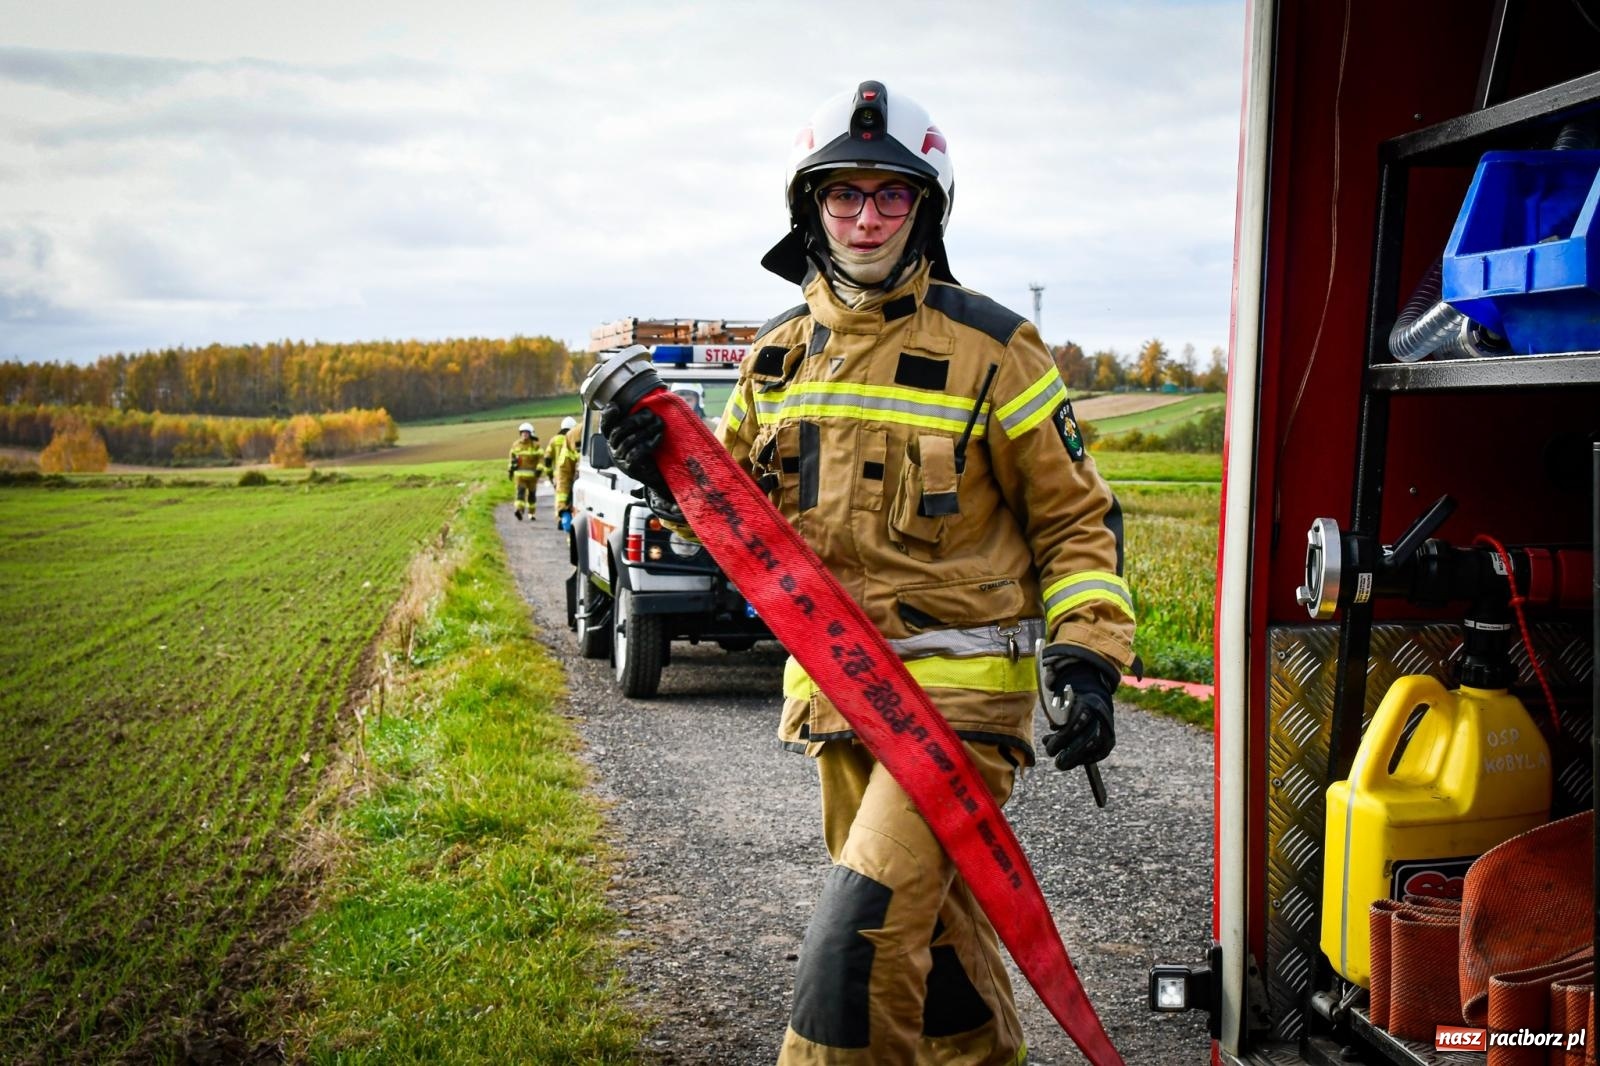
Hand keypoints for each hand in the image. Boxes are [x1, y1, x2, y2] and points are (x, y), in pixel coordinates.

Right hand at [600, 405, 669, 494]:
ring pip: (628, 441)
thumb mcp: (643, 435)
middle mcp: (614, 450)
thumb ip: (639, 423)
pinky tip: (658, 438)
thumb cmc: (651, 453)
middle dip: (635, 420)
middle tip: (652, 415)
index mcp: (614, 440)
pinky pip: (635, 454)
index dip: (607, 416)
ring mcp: (620, 461)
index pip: (606, 426)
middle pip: (618, 431)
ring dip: (645, 430)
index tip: (614, 406)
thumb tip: (646, 408)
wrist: (658, 476)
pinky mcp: (630, 469)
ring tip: (659, 424)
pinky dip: (648, 444)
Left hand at [1039, 652, 1115, 771]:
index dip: (1065, 734)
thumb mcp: (1061, 702)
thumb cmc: (1070, 702)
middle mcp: (1101, 716)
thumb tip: (1046, 738)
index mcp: (1088, 702)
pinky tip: (1074, 761)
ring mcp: (1108, 728)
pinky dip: (1086, 760)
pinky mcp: (1110, 740)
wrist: (1094, 697)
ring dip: (1075, 758)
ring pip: (1094, 747)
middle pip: (1088, 738)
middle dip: (1069, 752)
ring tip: (1060, 763)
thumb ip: (1054, 716)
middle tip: (1054, 759)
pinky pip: (1100, 753)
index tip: (1049, 742)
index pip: (1079, 719)